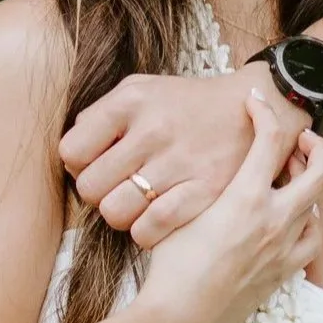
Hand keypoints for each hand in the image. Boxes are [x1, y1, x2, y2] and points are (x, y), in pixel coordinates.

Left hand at [60, 70, 265, 247]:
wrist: (250, 105)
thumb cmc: (186, 104)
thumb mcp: (141, 90)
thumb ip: (100, 116)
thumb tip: (71, 157)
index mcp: (131, 102)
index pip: (72, 152)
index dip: (79, 165)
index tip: (97, 165)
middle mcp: (152, 130)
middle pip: (90, 188)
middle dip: (98, 193)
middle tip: (118, 187)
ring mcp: (180, 162)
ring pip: (115, 213)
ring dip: (121, 215)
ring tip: (137, 203)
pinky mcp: (204, 191)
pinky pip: (150, 229)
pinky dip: (144, 231)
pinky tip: (154, 219)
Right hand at [132, 79, 322, 322]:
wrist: (178, 319)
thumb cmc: (170, 268)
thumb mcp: (174, 214)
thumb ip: (191, 185)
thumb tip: (184, 160)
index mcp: (246, 198)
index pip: (269, 140)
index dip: (266, 113)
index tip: (256, 102)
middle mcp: (274, 220)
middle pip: (317, 170)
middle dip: (314, 146)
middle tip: (300, 137)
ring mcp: (284, 248)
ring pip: (316, 205)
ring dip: (309, 185)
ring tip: (291, 178)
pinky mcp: (284, 272)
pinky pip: (311, 240)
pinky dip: (308, 223)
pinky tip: (293, 220)